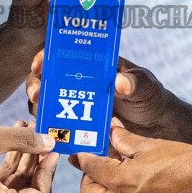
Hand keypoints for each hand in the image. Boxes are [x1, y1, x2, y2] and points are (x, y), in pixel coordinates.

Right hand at [0, 123, 57, 192]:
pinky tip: (14, 135)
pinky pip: (1, 182)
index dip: (49, 172)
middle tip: (43, 135)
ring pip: (16, 185)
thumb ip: (24, 141)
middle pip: (29, 192)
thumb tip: (50, 142)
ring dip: (25, 158)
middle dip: (37, 162)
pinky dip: (10, 161)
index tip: (52, 148)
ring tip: (28, 127)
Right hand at [26, 52, 171, 136]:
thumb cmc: (149, 97)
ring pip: (47, 104)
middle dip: (35, 85)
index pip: (60, 55)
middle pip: (45, 80)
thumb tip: (120, 83)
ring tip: (41, 117)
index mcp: (90, 66)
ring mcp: (75, 106)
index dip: (45, 57)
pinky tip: (51, 136)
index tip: (39, 64)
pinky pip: (59, 128)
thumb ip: (135, 82)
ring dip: (39, 109)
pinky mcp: (78, 129)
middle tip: (36, 95)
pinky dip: (52, 131)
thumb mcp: (145, 86)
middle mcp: (77, 84)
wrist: (156, 127)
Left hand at [73, 124, 191, 192]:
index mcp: (122, 181)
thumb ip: (126, 141)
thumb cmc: (189, 163)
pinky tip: (137, 186)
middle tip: (100, 164)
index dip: (83, 157)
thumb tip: (112, 132)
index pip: (90, 168)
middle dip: (88, 179)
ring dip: (105, 191)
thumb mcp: (154, 146)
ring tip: (121, 173)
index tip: (80, 152)